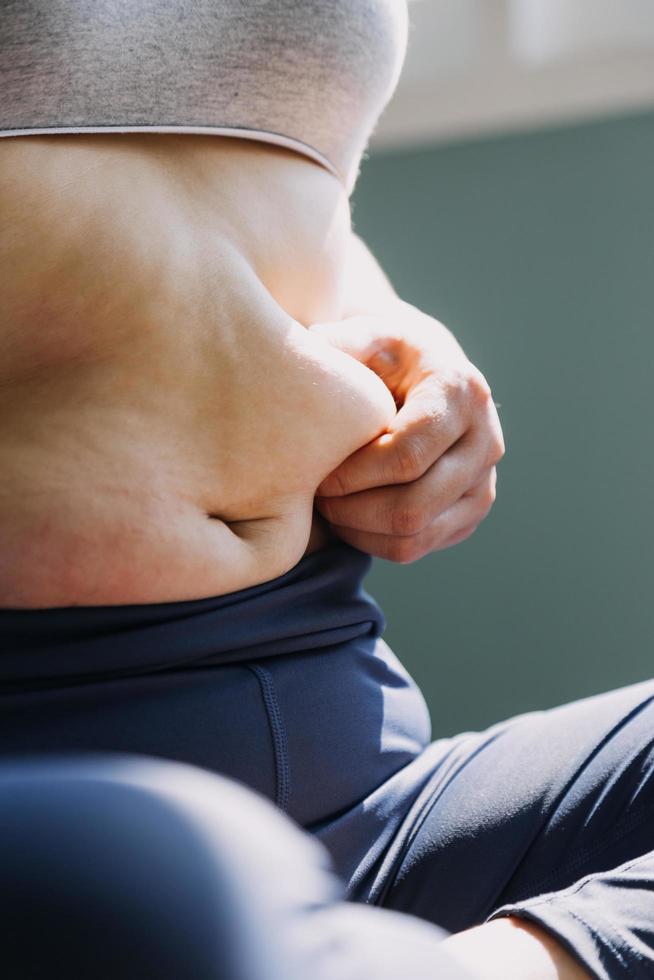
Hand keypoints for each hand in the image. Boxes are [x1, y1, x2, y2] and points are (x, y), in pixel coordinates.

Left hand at [311, 301, 504, 562]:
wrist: (421, 372)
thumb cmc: (382, 356)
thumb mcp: (363, 336)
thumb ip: (339, 347)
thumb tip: (315, 366)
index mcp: (460, 393)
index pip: (407, 457)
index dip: (354, 474)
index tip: (316, 471)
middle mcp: (485, 441)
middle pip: (413, 506)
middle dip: (352, 509)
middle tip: (316, 495)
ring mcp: (484, 482)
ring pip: (415, 535)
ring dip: (359, 530)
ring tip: (328, 506)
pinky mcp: (471, 511)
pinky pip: (417, 547)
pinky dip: (374, 542)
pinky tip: (348, 516)